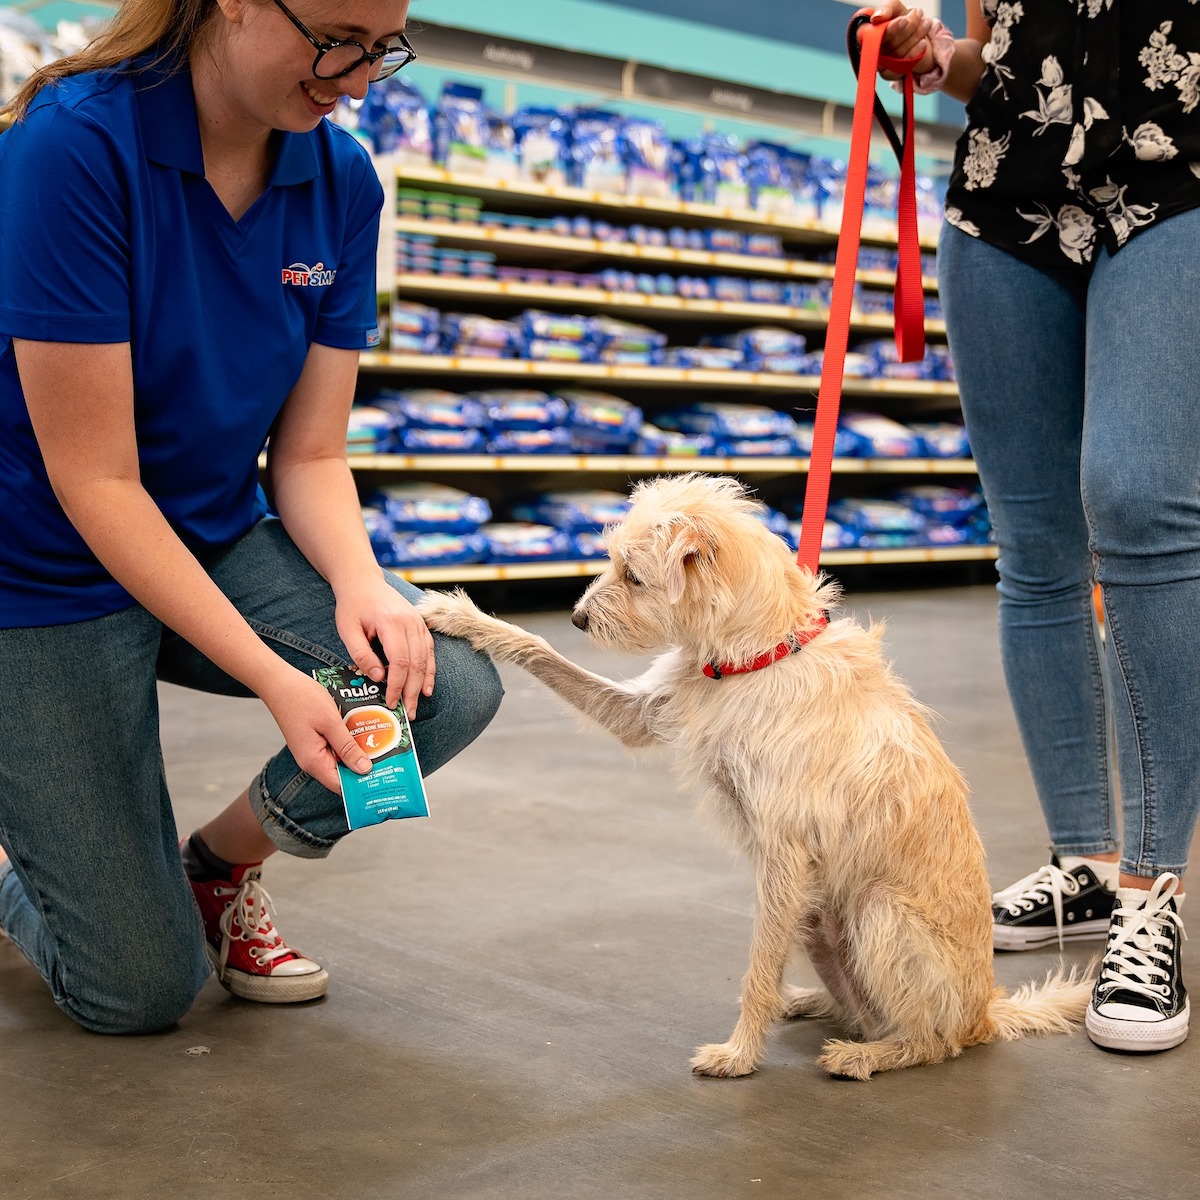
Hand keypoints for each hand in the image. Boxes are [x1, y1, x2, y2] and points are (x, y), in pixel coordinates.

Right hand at [259, 664, 371, 793]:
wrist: (279, 682)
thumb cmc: (301, 699)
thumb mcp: (330, 722)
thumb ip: (347, 747)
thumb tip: (364, 770)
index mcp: (314, 761)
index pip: (341, 786)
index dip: (361, 786)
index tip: (383, 780)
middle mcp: (312, 760)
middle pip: (342, 774)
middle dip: (364, 767)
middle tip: (388, 759)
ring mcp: (312, 750)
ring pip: (340, 759)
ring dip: (358, 752)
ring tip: (380, 744)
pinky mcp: (314, 739)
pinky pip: (335, 746)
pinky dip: (348, 741)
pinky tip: (363, 731)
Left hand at [334, 577, 435, 719]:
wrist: (363, 581)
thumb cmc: (352, 606)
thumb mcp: (348, 630)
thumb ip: (361, 654)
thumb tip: (378, 678)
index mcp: (391, 623)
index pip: (400, 661)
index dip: (397, 685)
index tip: (391, 702)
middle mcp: (410, 622)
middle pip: (417, 664)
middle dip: (412, 691)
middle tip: (407, 713)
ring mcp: (419, 623)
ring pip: (426, 659)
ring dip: (422, 684)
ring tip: (416, 704)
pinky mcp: (421, 625)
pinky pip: (430, 651)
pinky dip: (430, 670)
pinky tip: (426, 686)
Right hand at [868, 3, 935, 76]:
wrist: (916, 33)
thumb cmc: (901, 18)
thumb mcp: (895, 8)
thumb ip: (886, 8)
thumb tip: (877, 17)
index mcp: (866, 33)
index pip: (869, 35)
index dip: (888, 30)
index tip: (904, 20)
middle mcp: (870, 49)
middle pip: (886, 44)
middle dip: (906, 29)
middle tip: (918, 14)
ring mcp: (880, 64)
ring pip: (896, 55)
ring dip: (914, 37)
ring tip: (926, 23)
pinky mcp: (890, 74)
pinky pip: (900, 68)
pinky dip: (914, 54)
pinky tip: (922, 43)